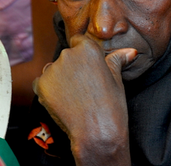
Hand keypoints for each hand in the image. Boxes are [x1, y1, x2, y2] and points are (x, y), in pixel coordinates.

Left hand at [32, 34, 137, 164]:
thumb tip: (130, 52)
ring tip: (75, 94)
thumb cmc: (111, 105)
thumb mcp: (117, 78)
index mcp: (88, 48)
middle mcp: (68, 54)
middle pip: (67, 55)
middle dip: (74, 66)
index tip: (89, 66)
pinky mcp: (40, 85)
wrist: (96, 131)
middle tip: (85, 84)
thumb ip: (117, 60)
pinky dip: (50, 89)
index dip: (84, 53)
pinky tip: (64, 100)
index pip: (79, 40)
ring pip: (54, 68)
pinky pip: (43, 82)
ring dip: (61, 77)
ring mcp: (52, 69)